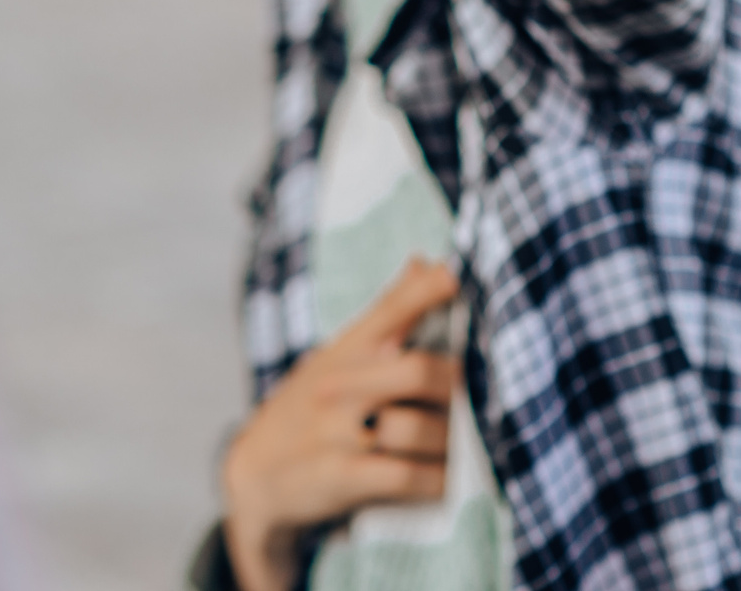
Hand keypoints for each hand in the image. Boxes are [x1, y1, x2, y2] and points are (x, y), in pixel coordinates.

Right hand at [221, 259, 460, 590]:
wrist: (252, 475)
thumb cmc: (308, 407)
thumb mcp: (337, 355)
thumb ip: (386, 314)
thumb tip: (425, 260)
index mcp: (345, 349)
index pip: (390, 310)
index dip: (427, 290)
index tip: (459, 276)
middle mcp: (340, 385)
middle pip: (418, 371)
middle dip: (459, 386)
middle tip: (488, 394)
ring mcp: (338, 432)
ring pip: (419, 428)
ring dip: (456, 439)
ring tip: (478, 442)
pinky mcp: (341, 478)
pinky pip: (407, 476)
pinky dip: (439, 479)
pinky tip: (453, 479)